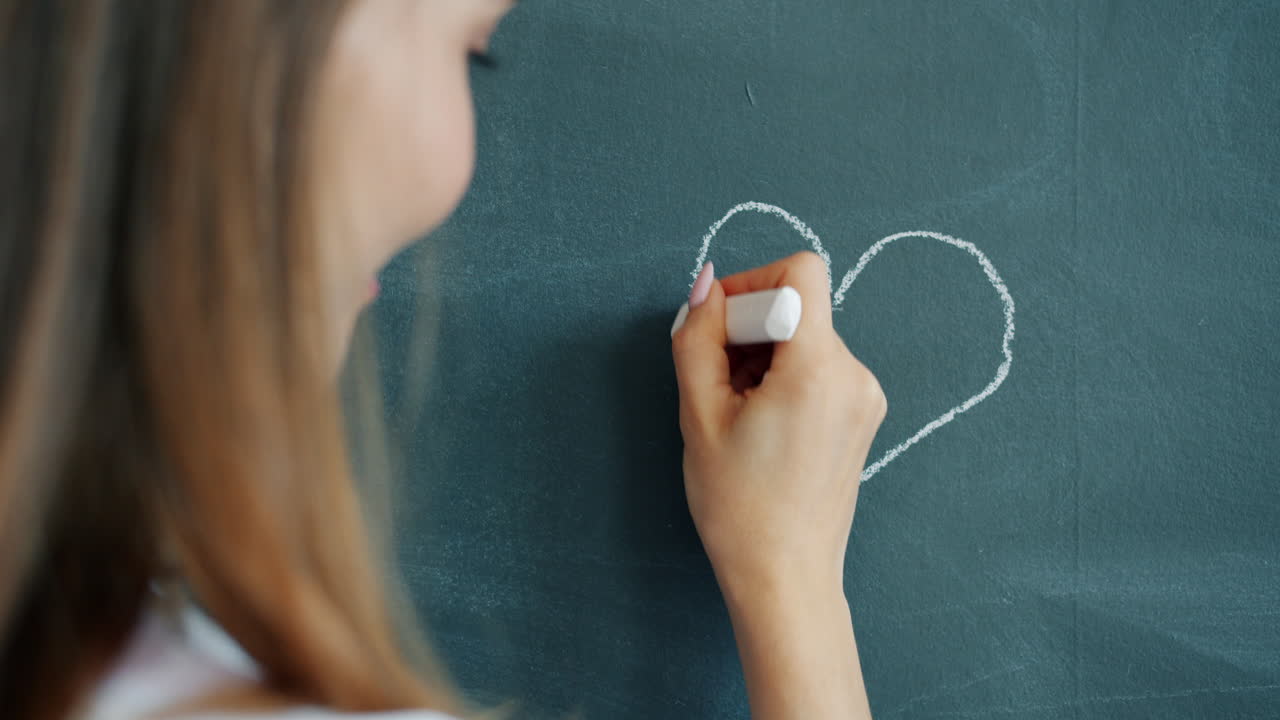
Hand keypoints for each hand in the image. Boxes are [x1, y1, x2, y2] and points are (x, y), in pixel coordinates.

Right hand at [671, 251, 886, 591]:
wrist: (785, 576)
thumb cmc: (739, 506)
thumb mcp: (699, 414)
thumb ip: (697, 337)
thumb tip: (706, 284)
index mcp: (820, 369)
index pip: (800, 271)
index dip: (751, 285)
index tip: (720, 330)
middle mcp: (855, 374)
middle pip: (798, 307)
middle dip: (749, 332)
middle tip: (718, 386)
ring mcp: (865, 395)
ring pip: (805, 338)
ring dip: (763, 358)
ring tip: (738, 414)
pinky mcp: (862, 413)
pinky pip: (819, 367)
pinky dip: (785, 378)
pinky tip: (761, 424)